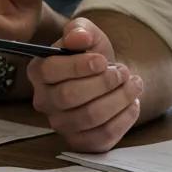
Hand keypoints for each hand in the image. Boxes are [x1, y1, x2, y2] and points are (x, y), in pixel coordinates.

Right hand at [28, 18, 143, 151]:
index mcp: (38, 71)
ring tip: (134, 84)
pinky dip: (123, 119)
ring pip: (89, 117)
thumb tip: (78, 37)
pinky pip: (102, 136)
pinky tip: (132, 103)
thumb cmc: (93, 55)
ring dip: (118, 99)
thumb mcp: (87, 34)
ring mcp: (60, 124)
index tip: (103, 61)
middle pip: (69, 96)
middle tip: (123, 72)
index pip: (50, 71)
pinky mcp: (80, 142)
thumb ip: (80, 29)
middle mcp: (43, 100)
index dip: (78, 66)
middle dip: (103, 83)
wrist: (108, 79)